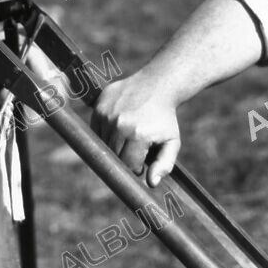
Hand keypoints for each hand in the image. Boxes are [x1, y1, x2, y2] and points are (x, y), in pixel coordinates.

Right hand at [91, 72, 180, 186]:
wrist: (156, 85)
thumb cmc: (165, 118)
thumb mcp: (172, 142)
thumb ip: (164, 164)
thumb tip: (151, 183)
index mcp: (138, 135)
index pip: (127, 165)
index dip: (135, 167)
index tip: (142, 161)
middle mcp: (119, 124)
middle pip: (113, 155)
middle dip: (124, 157)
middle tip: (136, 148)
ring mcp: (107, 114)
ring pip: (103, 144)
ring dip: (114, 145)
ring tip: (128, 136)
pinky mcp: (98, 107)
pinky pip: (96, 130)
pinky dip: (105, 133)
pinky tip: (119, 126)